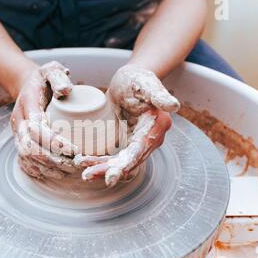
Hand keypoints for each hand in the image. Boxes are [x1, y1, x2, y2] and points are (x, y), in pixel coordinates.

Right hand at [11, 61, 79, 179]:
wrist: (28, 85)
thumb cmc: (44, 79)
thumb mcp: (51, 70)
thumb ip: (58, 76)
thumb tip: (66, 90)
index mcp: (27, 105)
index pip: (36, 129)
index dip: (54, 142)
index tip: (74, 149)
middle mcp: (19, 122)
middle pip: (29, 148)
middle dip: (52, 160)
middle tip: (74, 164)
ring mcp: (18, 134)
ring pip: (26, 157)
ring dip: (46, 167)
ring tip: (67, 170)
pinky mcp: (20, 142)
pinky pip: (23, 161)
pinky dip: (37, 170)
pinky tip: (53, 173)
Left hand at [74, 64, 179, 186]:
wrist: (130, 80)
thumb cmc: (138, 79)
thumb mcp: (146, 84)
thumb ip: (159, 94)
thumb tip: (174, 105)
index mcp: (156, 127)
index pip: (139, 151)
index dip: (125, 165)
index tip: (110, 178)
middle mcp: (149, 139)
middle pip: (128, 162)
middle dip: (108, 171)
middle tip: (86, 175)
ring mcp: (137, 143)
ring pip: (120, 162)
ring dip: (102, 168)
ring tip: (82, 169)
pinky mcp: (125, 143)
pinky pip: (113, 157)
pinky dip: (100, 161)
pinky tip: (84, 161)